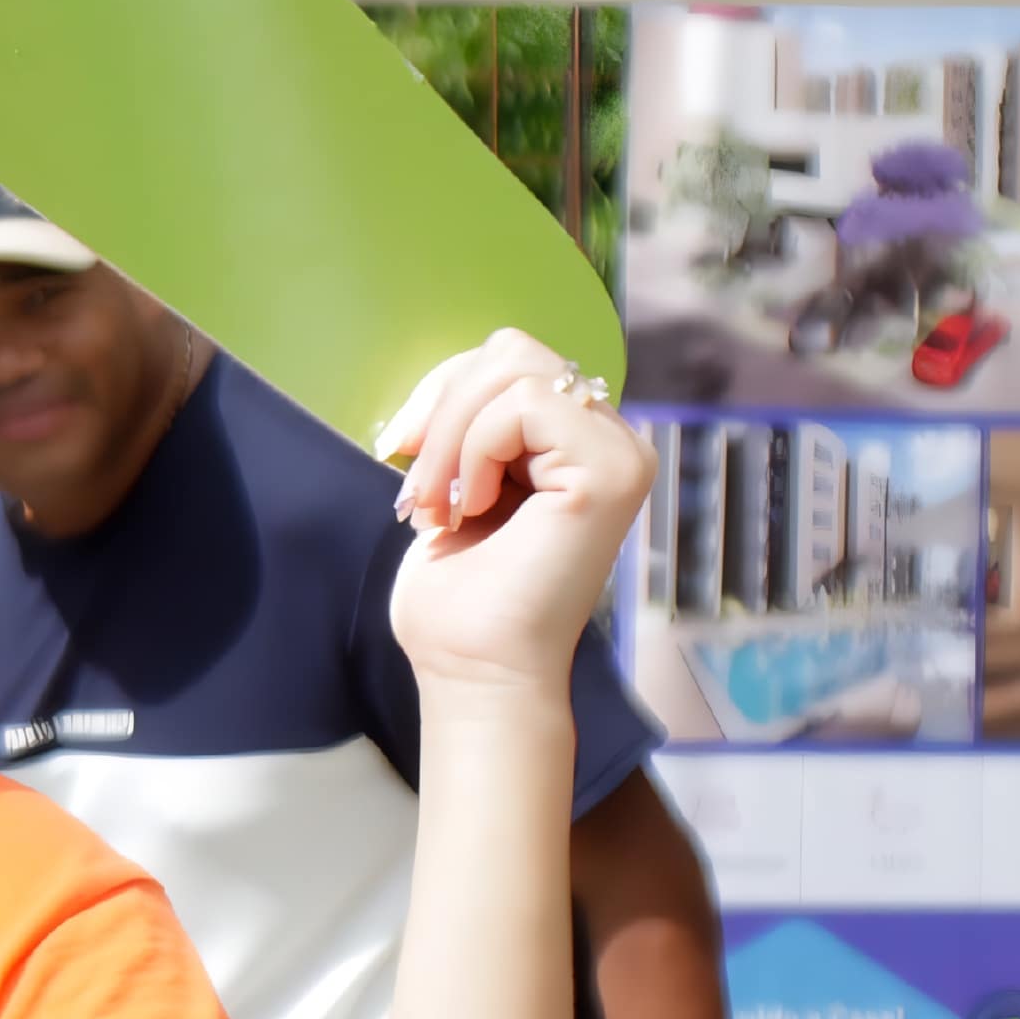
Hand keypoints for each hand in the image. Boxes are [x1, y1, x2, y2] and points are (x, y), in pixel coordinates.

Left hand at [371, 329, 651, 697]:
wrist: (473, 668)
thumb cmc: (459, 597)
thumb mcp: (454, 480)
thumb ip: (467, 422)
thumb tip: (443, 378)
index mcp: (576, 442)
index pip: (508, 359)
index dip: (441, 392)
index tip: (400, 453)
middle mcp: (612, 441)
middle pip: (512, 350)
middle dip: (441, 409)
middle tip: (419, 490)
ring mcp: (620, 454)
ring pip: (515, 367)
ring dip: (450, 436)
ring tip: (441, 505)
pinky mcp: (613, 471)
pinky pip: (526, 403)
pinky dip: (476, 448)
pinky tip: (474, 505)